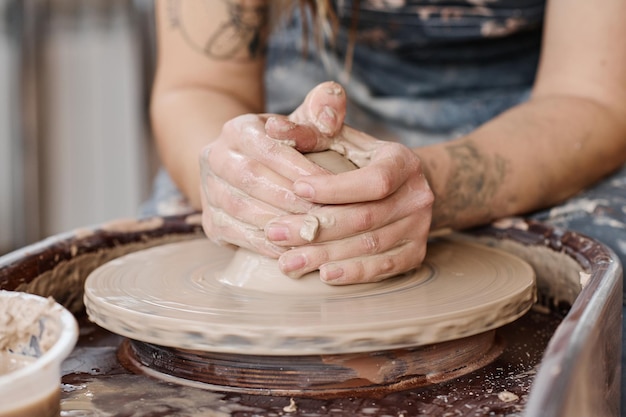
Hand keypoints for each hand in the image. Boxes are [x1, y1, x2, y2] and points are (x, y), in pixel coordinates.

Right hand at [199, 82, 346, 255]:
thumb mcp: (300, 123)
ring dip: (281, 223)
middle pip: (253, 180)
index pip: (269, 148)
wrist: (242, 168)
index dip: (302, 167)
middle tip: (329, 214)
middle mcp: (214, 157)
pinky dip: (269, 245)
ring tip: (316, 233)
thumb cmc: (284, 147)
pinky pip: (238, 236)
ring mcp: (208, 192)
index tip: (335, 183)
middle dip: (293, 199)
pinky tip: (297, 249)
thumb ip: (321, 109)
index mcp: (236, 129)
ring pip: (243, 210)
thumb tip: (332, 103)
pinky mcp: (210, 222)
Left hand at [265, 109, 433, 284]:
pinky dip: (352, 273)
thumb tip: (273, 127)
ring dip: (326, 255)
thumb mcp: (340, 141)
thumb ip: (309, 132)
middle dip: (316, 226)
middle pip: (365, 217)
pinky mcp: (415, 254)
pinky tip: (323, 275)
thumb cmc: (359, 162)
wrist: (402, 189)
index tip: (296, 188)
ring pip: (369, 246)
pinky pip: (383, 268)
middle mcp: (417, 195)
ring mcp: (420, 227)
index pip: (373, 180)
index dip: (334, 188)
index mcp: (402, 161)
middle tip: (275, 232)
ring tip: (287, 261)